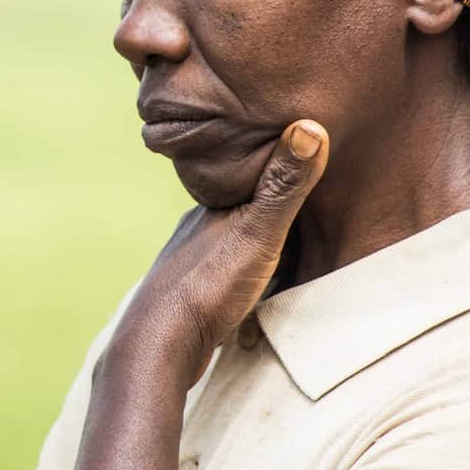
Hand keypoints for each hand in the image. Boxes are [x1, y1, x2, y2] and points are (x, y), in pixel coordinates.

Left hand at [108, 119, 329, 386]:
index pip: (252, 176)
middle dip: (268, 206)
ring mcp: (188, 260)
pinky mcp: (187, 293)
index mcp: (211, 205)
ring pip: (229, 241)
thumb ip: (284, 185)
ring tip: (286, 246)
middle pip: (241, 208)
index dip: (278, 167)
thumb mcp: (259, 232)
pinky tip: (249, 284)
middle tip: (306, 207)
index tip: (309, 161)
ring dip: (254, 242)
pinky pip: (222, 273)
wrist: (158, 345)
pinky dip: (241, 273)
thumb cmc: (209, 287)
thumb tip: (310, 124)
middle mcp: (195, 227)